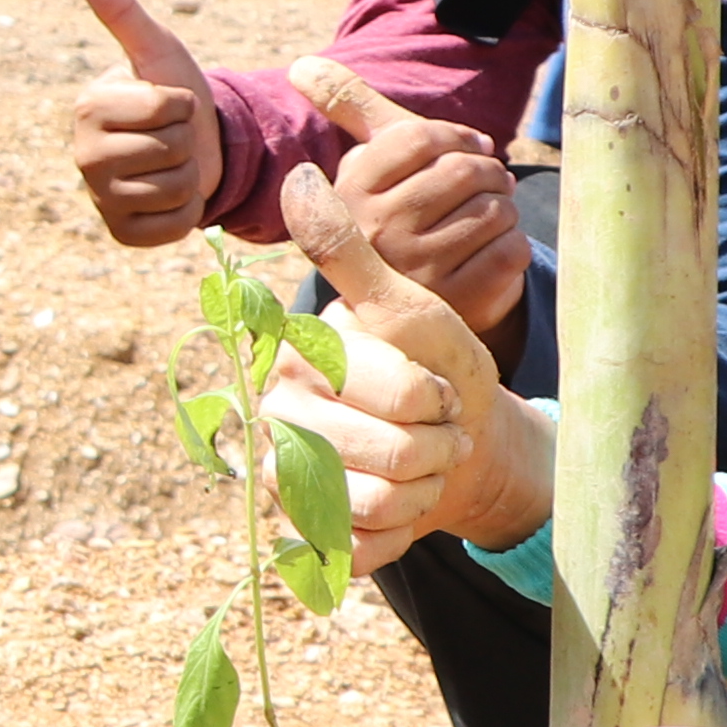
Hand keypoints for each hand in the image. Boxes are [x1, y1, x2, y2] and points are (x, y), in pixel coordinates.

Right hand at [69, 0, 221, 246]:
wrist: (192, 149)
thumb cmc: (173, 94)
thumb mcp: (156, 51)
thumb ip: (122, 12)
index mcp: (88, 107)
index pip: (163, 109)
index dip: (183, 105)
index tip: (169, 104)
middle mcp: (83, 156)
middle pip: (170, 150)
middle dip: (186, 142)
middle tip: (172, 139)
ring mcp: (98, 198)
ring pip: (175, 189)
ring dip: (189, 177)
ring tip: (172, 165)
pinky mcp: (120, 233)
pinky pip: (173, 227)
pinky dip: (186, 213)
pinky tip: (169, 197)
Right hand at [278, 161, 552, 562]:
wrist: (451, 443)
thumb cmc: (433, 367)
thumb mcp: (406, 306)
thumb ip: (351, 252)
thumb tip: (301, 176)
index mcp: (297, 360)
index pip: (398, 391)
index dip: (435, 394)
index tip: (434, 384)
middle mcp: (275, 420)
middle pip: (395, 453)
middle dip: (438, 444)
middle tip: (436, 428)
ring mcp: (285, 483)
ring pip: (382, 504)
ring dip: (424, 488)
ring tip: (422, 464)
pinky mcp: (304, 537)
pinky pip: (365, 550)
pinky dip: (400, 532)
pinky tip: (399, 503)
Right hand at [308, 74, 524, 345]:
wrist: (409, 304)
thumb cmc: (398, 212)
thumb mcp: (373, 162)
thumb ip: (346, 108)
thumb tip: (300, 63)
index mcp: (348, 194)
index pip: (418, 137)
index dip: (458, 137)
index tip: (471, 148)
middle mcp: (372, 235)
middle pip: (462, 171)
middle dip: (490, 172)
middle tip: (491, 182)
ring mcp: (412, 275)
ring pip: (494, 210)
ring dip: (504, 207)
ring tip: (490, 216)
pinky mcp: (454, 305)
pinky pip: (511, 250)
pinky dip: (515, 243)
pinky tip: (495, 249)